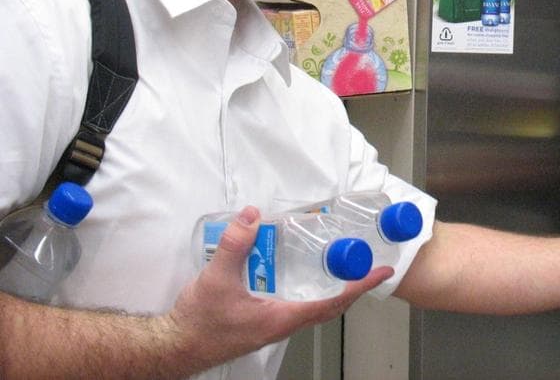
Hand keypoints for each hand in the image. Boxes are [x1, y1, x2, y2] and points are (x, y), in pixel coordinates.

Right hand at [163, 206, 391, 373]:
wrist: (175, 346)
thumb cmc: (198, 321)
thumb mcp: (216, 278)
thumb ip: (235, 245)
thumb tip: (252, 216)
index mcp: (281, 318)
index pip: (331, 303)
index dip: (359, 287)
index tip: (381, 273)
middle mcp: (283, 324)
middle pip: (329, 307)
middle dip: (353, 288)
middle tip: (369, 267)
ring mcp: (274, 325)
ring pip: (314, 308)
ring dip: (333, 290)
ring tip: (345, 268)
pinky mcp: (263, 323)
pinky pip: (298, 307)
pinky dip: (311, 292)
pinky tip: (304, 276)